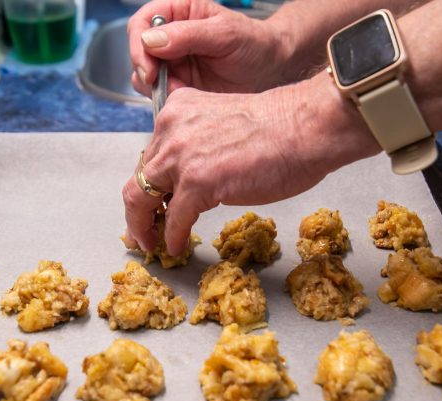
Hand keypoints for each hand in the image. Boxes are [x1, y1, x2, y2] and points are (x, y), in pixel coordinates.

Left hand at [122, 77, 378, 254]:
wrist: (305, 128)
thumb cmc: (279, 129)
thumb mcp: (222, 124)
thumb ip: (198, 144)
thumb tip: (189, 180)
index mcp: (177, 111)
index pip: (150, 154)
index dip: (147, 183)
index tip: (150, 203)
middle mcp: (170, 129)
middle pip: (138, 176)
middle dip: (137, 209)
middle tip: (140, 231)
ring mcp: (180, 156)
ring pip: (141, 198)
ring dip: (143, 227)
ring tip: (150, 244)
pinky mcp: (196, 183)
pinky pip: (175, 219)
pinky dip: (173, 237)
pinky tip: (177, 247)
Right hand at [128, 0, 287, 95]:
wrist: (269, 69)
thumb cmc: (253, 42)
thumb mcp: (225, 33)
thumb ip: (188, 34)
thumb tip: (151, 39)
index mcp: (179, 11)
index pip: (141, 23)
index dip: (139, 45)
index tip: (150, 66)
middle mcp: (170, 35)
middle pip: (137, 51)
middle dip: (145, 70)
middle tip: (159, 84)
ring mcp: (172, 61)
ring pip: (143, 75)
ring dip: (155, 87)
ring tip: (181, 90)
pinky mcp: (178, 83)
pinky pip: (158, 93)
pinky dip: (166, 99)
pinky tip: (186, 98)